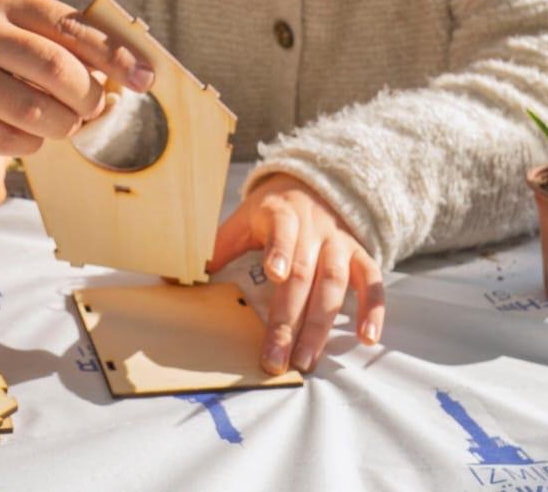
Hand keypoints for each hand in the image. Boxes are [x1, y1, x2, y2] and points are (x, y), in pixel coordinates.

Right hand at [0, 0, 154, 157]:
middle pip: (61, 72)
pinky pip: (3, 138)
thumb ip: (27, 16)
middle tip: (98, 108)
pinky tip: (29, 136)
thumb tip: (91, 51)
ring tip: (66, 124)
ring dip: (64, 125)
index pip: (71, 26)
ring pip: (35, 111)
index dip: (115, 56)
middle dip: (91, 98)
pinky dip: (28, 143)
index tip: (144, 78)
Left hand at [207, 173, 384, 374]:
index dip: (280, 251)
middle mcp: (314, 228)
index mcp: (281, 214)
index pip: (282, 231)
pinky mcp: (360, 255)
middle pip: (305, 274)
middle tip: (277, 357)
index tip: (274, 274)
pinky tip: (368, 338)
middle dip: (290, 319)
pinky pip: (372, 282)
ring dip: (322, 325)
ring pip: (336, 283)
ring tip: (307, 359)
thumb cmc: (269, 214)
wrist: (311, 188)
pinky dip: (373, 309)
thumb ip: (216, 248)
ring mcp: (340, 243)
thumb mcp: (241, 220)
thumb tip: (173, 278)